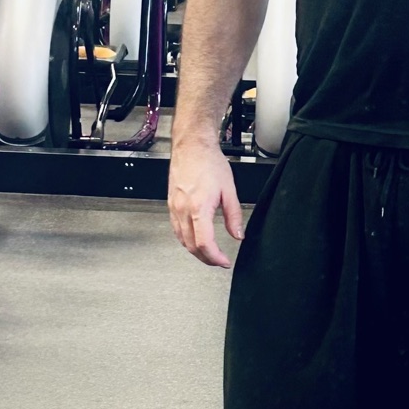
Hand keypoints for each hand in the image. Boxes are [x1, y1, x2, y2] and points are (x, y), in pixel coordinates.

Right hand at [167, 138, 244, 267]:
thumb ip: (234, 216)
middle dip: (206, 258)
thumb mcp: (229, 190)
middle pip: (191, 246)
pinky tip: (195, 240)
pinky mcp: (171, 205)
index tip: (224, 261)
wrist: (192, 147)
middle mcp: (183, 210)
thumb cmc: (209, 162)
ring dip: (195, 251)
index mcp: (199, 207)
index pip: (204, 243)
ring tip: (210, 254)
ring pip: (182, 240)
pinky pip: (176, 230)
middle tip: (219, 261)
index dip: (215, 257)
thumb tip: (238, 234)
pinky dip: (186, 240)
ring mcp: (174, 208)